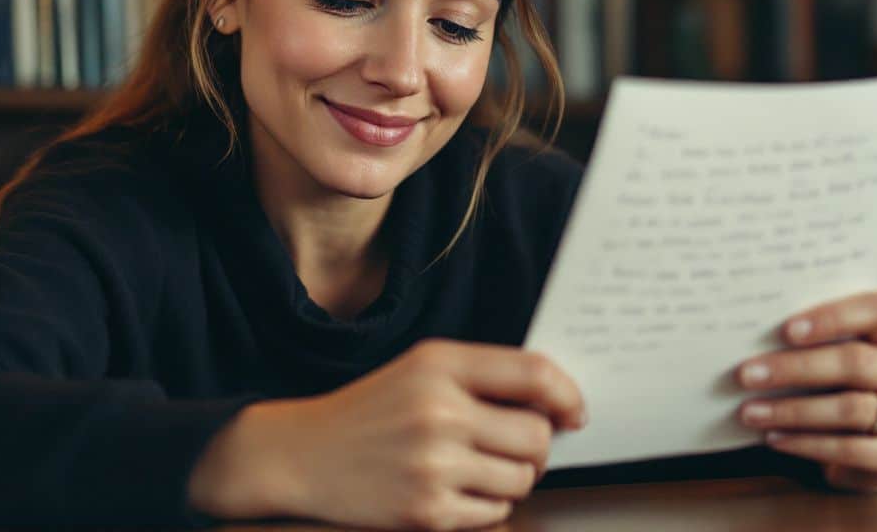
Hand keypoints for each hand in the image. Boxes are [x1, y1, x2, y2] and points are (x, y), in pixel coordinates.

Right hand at [189, 338, 585, 530]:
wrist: (302, 455)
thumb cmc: (369, 411)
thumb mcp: (420, 370)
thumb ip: (483, 377)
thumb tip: (558, 403)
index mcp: (439, 364)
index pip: (535, 373)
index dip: (567, 394)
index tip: (574, 411)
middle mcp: (438, 411)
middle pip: (536, 435)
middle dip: (536, 447)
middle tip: (516, 447)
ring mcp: (432, 465)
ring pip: (522, 479)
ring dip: (512, 479)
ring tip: (476, 468)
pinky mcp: (427, 513)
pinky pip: (495, 513)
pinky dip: (486, 506)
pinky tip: (454, 490)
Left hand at [734, 291, 876, 491]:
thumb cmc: (851, 374)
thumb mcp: (846, 345)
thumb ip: (817, 334)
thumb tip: (753, 330)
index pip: (876, 309)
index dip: (832, 317)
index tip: (786, 329)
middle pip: (856, 362)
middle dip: (795, 368)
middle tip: (747, 374)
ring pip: (851, 409)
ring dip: (792, 411)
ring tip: (750, 411)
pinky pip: (851, 450)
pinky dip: (807, 444)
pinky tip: (774, 438)